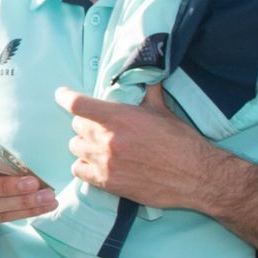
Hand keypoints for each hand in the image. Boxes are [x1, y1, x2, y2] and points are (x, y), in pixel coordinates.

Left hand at [56, 83, 215, 209]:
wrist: (196, 176)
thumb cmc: (182, 142)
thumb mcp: (163, 111)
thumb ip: (148, 92)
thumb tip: (148, 74)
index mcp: (119, 117)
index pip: (77, 104)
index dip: (65, 96)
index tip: (61, 94)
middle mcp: (107, 139)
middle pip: (77, 125)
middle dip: (87, 124)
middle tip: (101, 127)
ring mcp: (105, 162)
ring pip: (75, 147)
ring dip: (85, 145)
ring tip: (100, 146)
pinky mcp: (107, 183)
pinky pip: (78, 170)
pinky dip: (84, 166)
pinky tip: (96, 164)